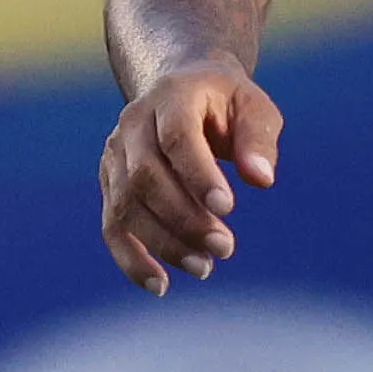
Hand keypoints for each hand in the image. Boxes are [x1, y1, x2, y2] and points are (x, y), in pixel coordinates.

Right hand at [97, 64, 280, 291]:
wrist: (180, 86)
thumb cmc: (224, 103)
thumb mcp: (253, 107)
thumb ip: (258, 139)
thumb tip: (262, 179)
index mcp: (171, 96)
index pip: (178, 137)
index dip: (199, 174)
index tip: (228, 208)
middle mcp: (133, 124)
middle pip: (146, 176)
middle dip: (185, 218)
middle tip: (225, 247)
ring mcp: (115, 155)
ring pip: (127, 206)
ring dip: (163, 243)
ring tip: (205, 268)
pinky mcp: (110, 184)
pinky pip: (113, 227)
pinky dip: (132, 259)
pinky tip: (161, 285)